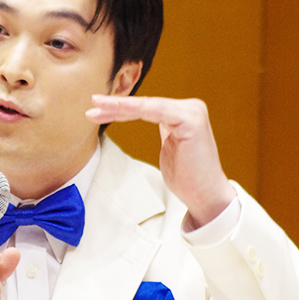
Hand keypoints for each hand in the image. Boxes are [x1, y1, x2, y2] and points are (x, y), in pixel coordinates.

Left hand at [86, 95, 236, 228]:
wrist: (206, 196)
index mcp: (184, 112)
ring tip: (95, 107)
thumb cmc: (187, 177)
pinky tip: (115, 109)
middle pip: (145, 104)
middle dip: (116, 105)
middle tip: (91, 103)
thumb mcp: (170, 146)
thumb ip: (162, 128)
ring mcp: (191, 112)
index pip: (147, 108)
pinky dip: (134, 109)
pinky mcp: (191, 120)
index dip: (120, 109)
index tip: (96, 111)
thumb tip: (143, 118)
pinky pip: (156, 111)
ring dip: (119, 106)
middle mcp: (190, 108)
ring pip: (147, 105)